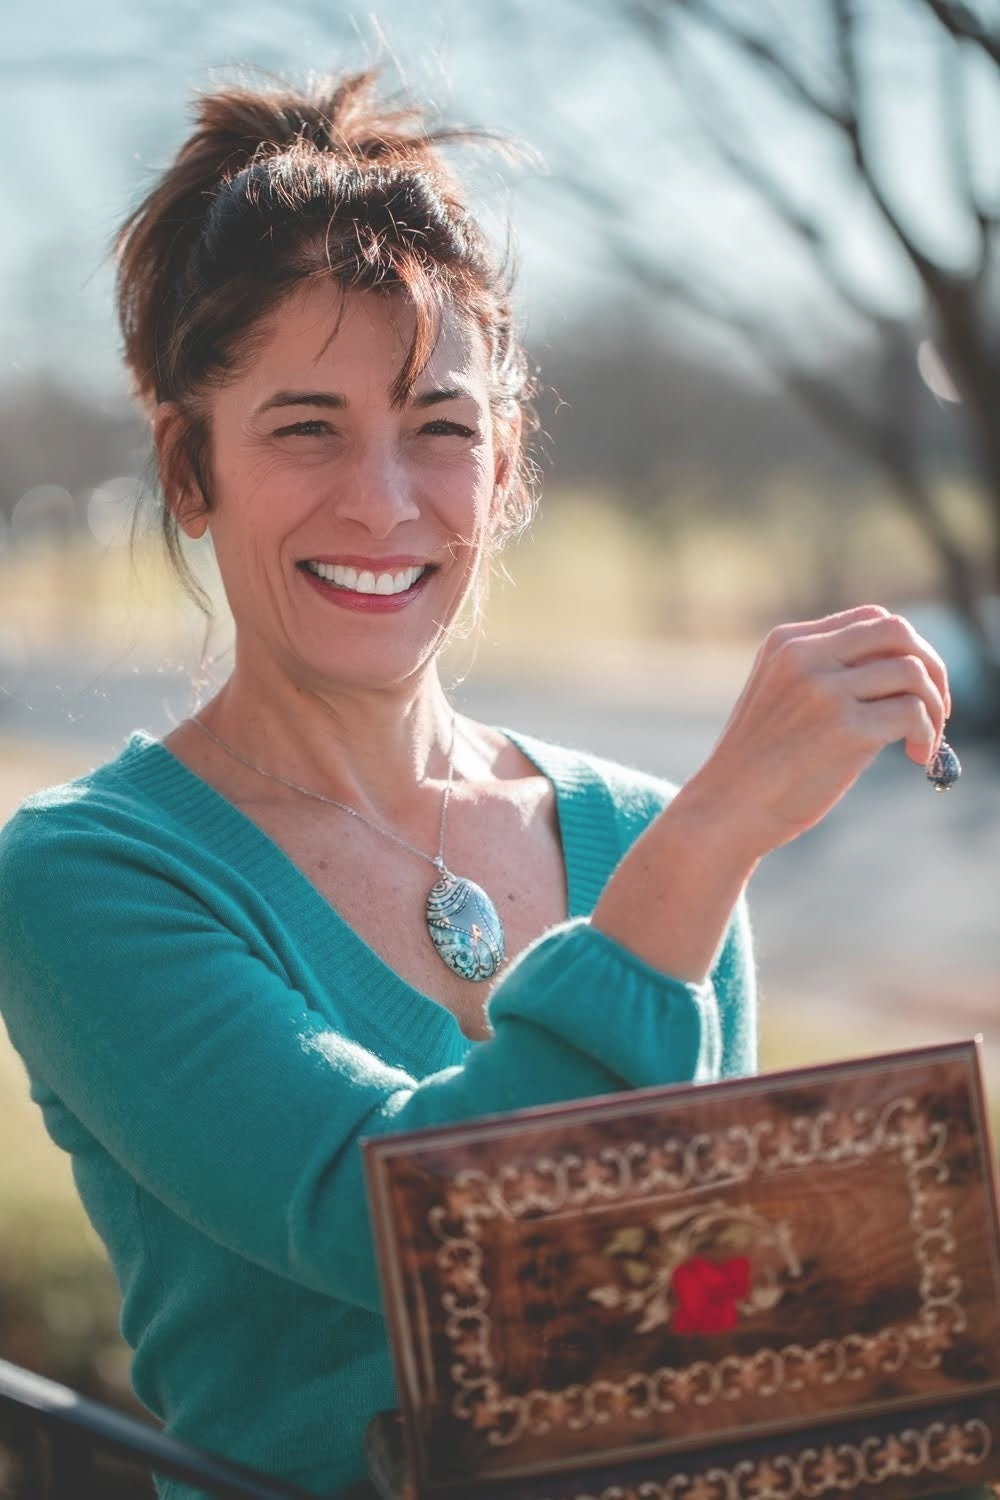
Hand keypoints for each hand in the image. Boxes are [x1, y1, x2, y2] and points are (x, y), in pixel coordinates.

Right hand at [687, 604, 950, 859]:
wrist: (726, 810)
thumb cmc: (758, 764)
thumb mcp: (778, 696)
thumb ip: (824, 673)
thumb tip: (904, 672)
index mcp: (786, 642)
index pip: (870, 619)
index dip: (905, 650)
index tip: (913, 687)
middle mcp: (804, 656)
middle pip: (897, 631)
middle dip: (931, 666)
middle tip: (938, 706)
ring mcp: (823, 691)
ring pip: (913, 671)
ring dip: (936, 706)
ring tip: (926, 741)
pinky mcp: (844, 730)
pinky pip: (912, 713)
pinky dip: (929, 735)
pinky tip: (918, 758)